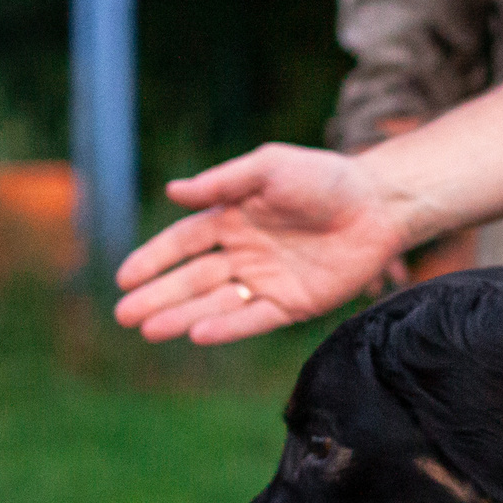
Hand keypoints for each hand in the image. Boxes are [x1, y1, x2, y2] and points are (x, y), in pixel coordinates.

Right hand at [113, 145, 412, 343]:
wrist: (378, 205)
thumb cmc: (324, 178)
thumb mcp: (270, 168)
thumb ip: (224, 182)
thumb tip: (173, 191)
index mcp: (232, 218)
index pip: (182, 244)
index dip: (153, 260)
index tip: (124, 279)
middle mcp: (244, 253)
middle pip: (192, 279)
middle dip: (158, 297)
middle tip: (124, 317)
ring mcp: (268, 281)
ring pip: (216, 304)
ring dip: (183, 317)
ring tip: (150, 330)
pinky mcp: (294, 305)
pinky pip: (254, 319)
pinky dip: (228, 327)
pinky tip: (198, 334)